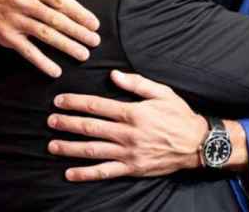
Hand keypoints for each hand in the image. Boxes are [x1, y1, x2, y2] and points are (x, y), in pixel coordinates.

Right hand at [0, 0, 100, 77]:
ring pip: (45, 35)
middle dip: (77, 32)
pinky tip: (56, 71)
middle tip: (95, 41)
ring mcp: (15, 20)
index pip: (60, 0)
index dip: (79, 12)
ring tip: (83, 55)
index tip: (94, 24)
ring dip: (66, 46)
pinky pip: (27, 51)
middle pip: (55, 19)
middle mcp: (24, 2)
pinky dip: (41, 62)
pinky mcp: (7, 36)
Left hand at [46, 70, 206, 180]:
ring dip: (70, 147)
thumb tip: (113, 74)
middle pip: (90, 127)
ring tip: (53, 145)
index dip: (75, 103)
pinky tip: (70, 173)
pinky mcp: (132, 168)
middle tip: (50, 121)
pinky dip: (86, 173)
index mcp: (132, 113)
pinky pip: (105, 172)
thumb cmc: (179, 115)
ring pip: (93, 150)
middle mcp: (127, 134)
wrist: (197, 144)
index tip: (59, 101)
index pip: (97, 106)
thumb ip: (136, 83)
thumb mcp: (161, 92)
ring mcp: (128, 153)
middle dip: (67, 124)